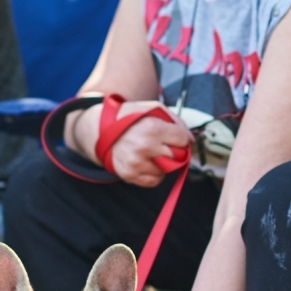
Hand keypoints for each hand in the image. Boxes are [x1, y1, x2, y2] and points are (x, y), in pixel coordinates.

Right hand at [69, 99, 191, 186]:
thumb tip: (191, 140)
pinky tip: (147, 162)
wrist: (99, 129)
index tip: (172, 135)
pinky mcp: (130, 175)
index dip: (179, 136)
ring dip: (163, 163)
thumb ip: (175, 122)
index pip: (181, 139)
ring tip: (151, 152)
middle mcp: (144, 148)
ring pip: (166, 170)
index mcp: (151, 129)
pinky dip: (155, 174)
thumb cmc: (128, 117)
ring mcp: (136, 163)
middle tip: (163, 144)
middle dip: (173, 150)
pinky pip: (154, 181)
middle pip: (176, 156)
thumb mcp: (152, 109)